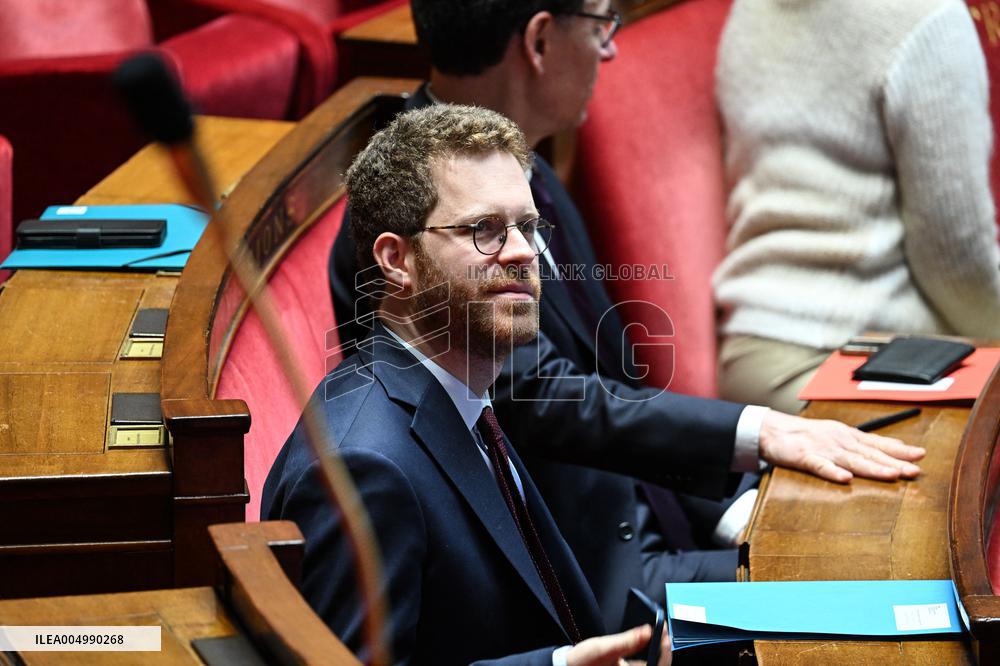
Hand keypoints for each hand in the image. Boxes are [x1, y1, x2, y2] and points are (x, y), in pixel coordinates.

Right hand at [565, 624, 671, 665]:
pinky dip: (650, 654)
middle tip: (663, 630)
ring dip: (658, 651)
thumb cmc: (583, 662)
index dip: (664, 650)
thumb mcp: (604, 648)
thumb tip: (647, 631)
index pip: (657, 665)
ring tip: (658, 633)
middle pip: (658, 665)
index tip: (665, 632)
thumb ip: (627, 641)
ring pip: (652, 665)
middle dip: (664, 649)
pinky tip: (648, 642)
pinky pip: (645, 664)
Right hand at [758, 411, 924, 482]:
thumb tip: (895, 445)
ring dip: (872, 467)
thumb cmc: (807, 434)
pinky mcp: (805, 457)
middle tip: (915, 469)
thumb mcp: (839, 433)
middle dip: (893, 462)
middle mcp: (839, 441)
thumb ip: (865, 442)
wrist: (773, 430)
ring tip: (891, 474)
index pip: (878, 444)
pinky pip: (820, 466)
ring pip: (852, 460)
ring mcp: (823, 449)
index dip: (899, 450)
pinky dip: (833, 472)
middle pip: (870, 453)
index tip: (920, 455)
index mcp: (848, 436)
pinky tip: (845, 478)